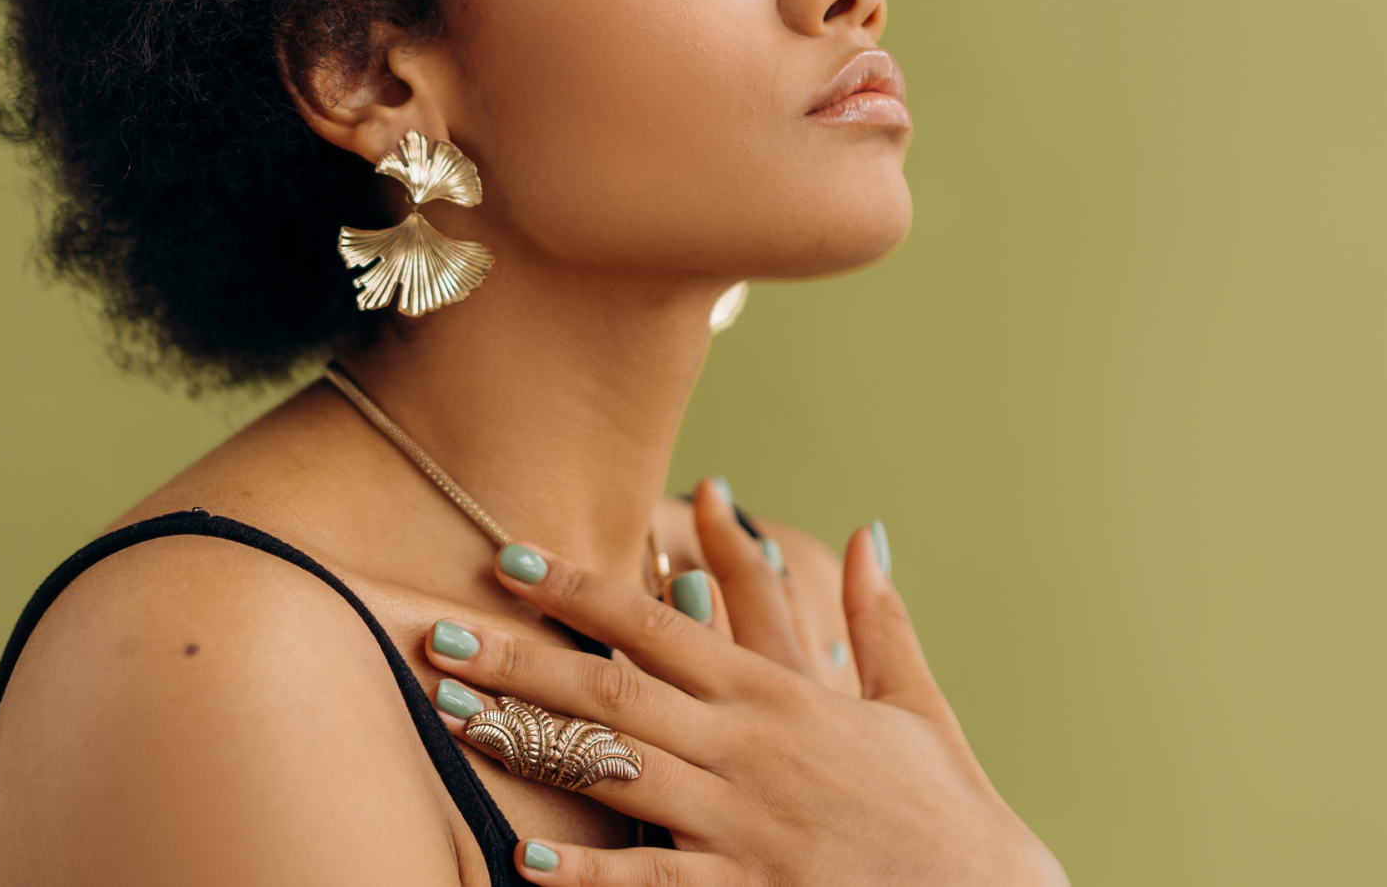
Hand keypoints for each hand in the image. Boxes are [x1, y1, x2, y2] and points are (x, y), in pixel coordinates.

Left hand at [421, 514, 1068, 884]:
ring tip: (452, 719)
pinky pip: (655, 881)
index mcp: (782, 695)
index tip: (511, 562)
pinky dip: (591, 872)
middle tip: (437, 635)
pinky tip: (528, 858)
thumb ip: (879, 618)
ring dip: (529, 743)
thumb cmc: (949, 809)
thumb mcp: (915, 704)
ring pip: (617, 771)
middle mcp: (752, 748)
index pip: (661, 625)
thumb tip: (869, 533)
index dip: (581, 590)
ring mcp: (746, 822)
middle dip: (520, 661)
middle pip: (614, 692)